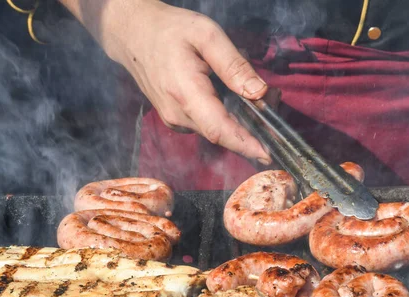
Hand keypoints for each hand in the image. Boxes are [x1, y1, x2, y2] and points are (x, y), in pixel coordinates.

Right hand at [60, 0, 271, 164]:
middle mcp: (177, 114)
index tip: (268, 154)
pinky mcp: (175, 119)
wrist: (132, 34)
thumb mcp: (207, 35)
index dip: (245, 144)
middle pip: (222, 134)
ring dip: (240, 122)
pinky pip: (206, 125)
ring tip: (259, 97)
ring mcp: (174, 120)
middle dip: (252, 128)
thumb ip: (234, 65)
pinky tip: (234, 97)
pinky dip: (225, 117)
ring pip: (215, 130)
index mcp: (185, 93)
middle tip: (275, 103)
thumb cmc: (169, 30)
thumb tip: (259, 93)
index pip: (220, 130)